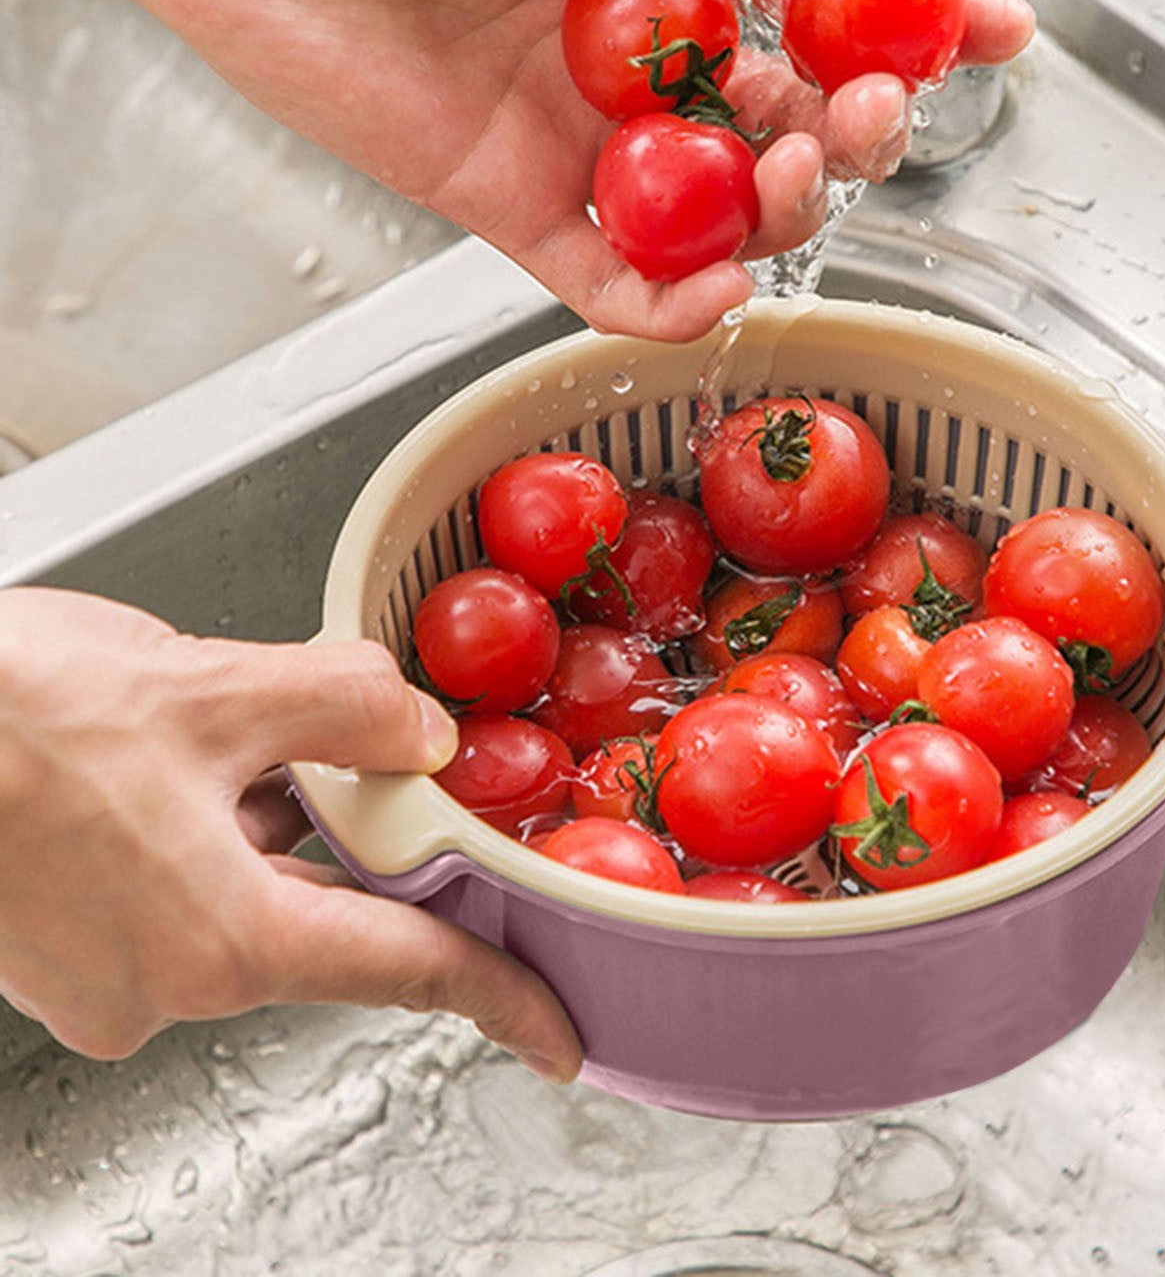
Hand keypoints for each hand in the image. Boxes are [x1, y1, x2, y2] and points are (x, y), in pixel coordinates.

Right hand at [0, 588, 581, 1078]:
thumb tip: (418, 732)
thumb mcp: (214, 686)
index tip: (555, 1033)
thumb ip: (349, 706)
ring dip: (258, 815)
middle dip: (341, 826)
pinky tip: (160, 764)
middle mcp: (161, 983)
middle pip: (323, 912)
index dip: (497, 998)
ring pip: (244, 890)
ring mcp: (101, 976)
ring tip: (198, 737)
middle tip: (320, 746)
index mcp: (219, 938)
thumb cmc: (3, 716)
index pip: (404, 972)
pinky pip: (176, 891)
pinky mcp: (60, 948)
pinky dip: (199, 829)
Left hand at [33, 0, 1031, 338]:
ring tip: (796, 184)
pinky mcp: (519, 209)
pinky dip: (675, 297)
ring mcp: (589, 143)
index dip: (915, 23)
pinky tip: (720, 282)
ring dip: (779, 211)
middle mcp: (646, 63)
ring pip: (721, 208)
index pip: (823, 6)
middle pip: (790, 123)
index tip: (996, 33)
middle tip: (879, 116)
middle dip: (854, 126)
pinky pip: (618, 279)